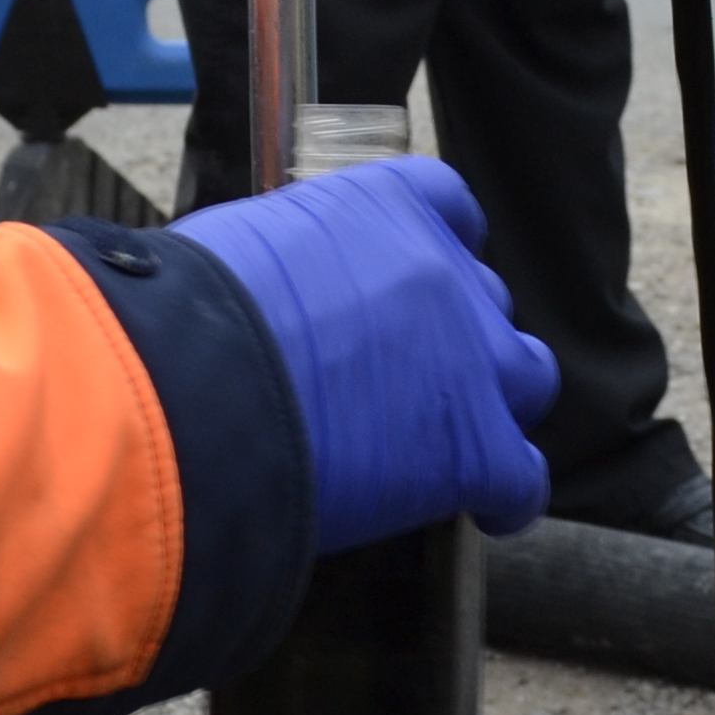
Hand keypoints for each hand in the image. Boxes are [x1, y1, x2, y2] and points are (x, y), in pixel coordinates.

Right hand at [168, 156, 557, 553]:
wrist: (192, 397)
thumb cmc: (188, 322)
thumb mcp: (242, 248)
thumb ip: (293, 262)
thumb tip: (275, 296)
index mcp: (386, 208)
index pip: (448, 206)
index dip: (438, 249)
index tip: (417, 279)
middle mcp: (444, 273)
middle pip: (483, 299)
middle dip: (453, 336)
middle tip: (402, 375)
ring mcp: (474, 362)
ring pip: (525, 377)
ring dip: (494, 404)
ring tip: (451, 437)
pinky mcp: (476, 449)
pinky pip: (521, 478)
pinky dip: (503, 495)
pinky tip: (482, 508)